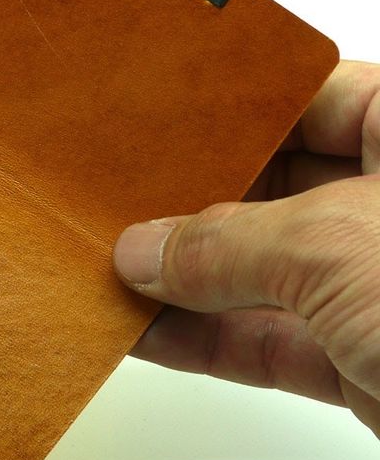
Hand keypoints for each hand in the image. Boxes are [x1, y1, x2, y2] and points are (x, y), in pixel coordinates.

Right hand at [113, 59, 379, 434]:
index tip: (152, 117)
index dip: (227, 106)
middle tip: (112, 200)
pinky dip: (204, 341)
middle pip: (275, 187)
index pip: (311, 96)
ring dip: (181, 278)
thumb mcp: (346, 247)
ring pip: (262, 273)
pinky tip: (142, 328)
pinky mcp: (368, 362)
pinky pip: (268, 342)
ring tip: (105, 268)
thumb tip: (148, 248)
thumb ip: (232, 242)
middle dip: (190, 199)